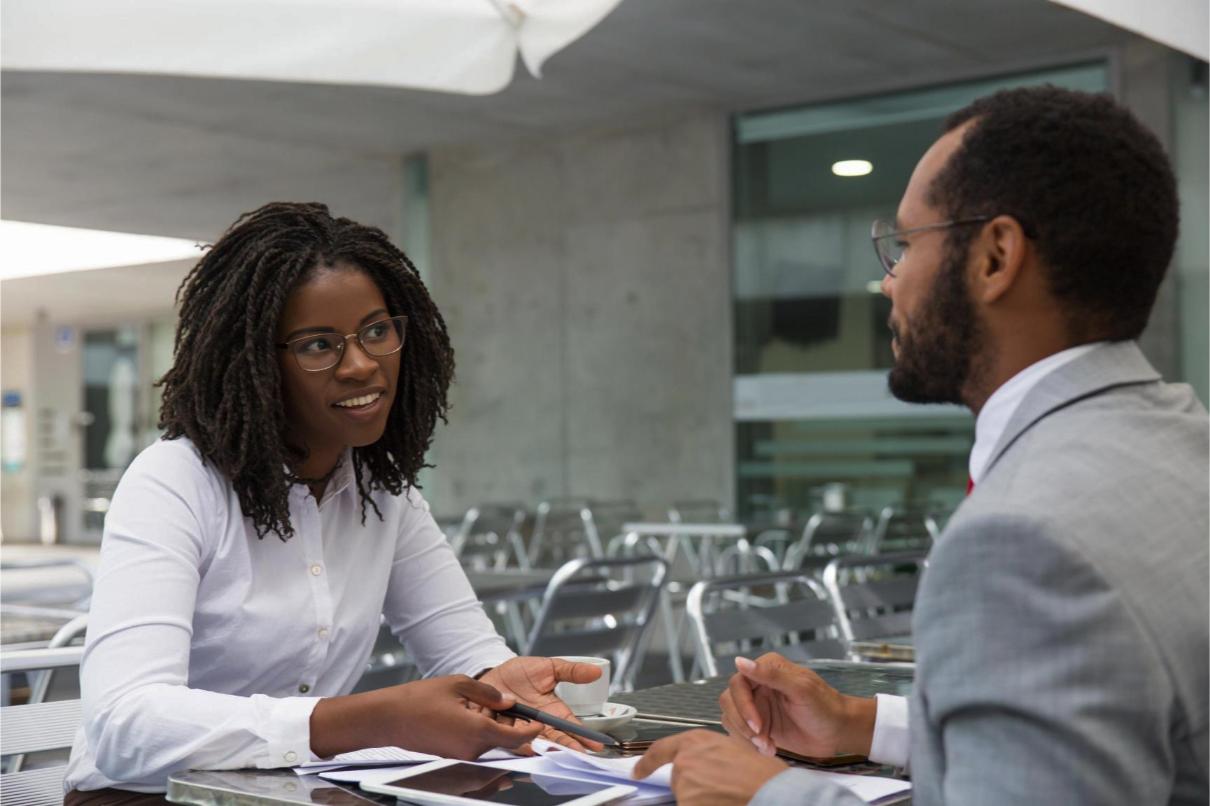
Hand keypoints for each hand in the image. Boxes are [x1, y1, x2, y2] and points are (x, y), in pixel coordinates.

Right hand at [309, 675, 542, 759]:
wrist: (389, 719)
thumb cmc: (418, 700)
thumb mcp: (458, 684)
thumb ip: (488, 693)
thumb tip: (508, 701)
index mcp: (477, 731)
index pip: (517, 738)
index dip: (533, 732)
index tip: (540, 724)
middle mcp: (472, 750)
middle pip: (506, 745)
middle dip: (517, 733)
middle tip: (522, 718)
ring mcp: (461, 757)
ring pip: (492, 749)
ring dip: (499, 736)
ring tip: (498, 718)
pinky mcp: (452, 758)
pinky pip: (476, 752)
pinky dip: (483, 740)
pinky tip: (477, 723)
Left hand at [480, 656, 603, 750]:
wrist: (492, 672)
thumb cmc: (521, 673)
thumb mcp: (549, 668)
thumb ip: (571, 671)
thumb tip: (596, 671)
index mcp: (552, 712)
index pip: (569, 726)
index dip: (582, 736)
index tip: (595, 745)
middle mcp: (536, 724)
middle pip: (553, 740)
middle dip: (565, 748)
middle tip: (577, 755)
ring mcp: (518, 728)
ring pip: (531, 742)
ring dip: (541, 747)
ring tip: (550, 750)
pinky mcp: (498, 728)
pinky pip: (506, 737)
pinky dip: (514, 742)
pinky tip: (524, 746)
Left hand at [633, 729, 786, 805]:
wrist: (771, 791)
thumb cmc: (761, 773)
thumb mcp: (733, 749)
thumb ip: (709, 755)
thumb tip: (703, 766)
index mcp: (696, 741)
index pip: (660, 750)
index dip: (646, 763)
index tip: (639, 771)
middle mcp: (685, 760)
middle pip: (678, 779)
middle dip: (693, 786)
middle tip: (720, 788)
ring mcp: (684, 783)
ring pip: (685, 797)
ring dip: (700, 800)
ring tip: (727, 795)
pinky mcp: (685, 803)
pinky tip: (723, 803)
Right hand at [720, 653, 874, 757]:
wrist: (838, 732)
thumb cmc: (825, 707)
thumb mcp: (800, 689)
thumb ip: (770, 674)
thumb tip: (740, 660)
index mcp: (767, 669)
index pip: (738, 683)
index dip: (743, 705)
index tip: (757, 725)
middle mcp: (758, 684)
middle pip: (729, 701)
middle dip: (742, 723)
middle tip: (762, 739)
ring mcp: (757, 705)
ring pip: (731, 717)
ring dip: (745, 736)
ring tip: (767, 746)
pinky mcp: (759, 725)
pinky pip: (739, 733)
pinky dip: (749, 744)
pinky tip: (769, 749)